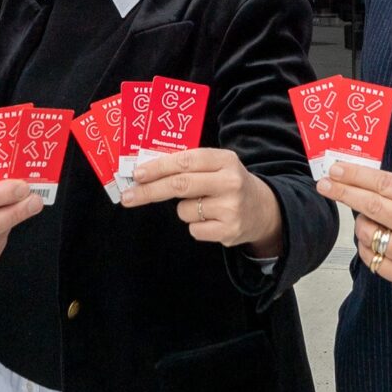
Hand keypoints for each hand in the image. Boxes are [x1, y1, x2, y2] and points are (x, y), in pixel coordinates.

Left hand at [126, 147, 283, 256]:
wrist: (264, 210)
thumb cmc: (228, 183)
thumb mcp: (217, 166)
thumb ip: (189, 165)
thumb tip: (145, 173)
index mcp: (225, 160)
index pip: (186, 161)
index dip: (159, 167)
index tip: (137, 174)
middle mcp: (230, 182)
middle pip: (180, 185)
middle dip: (149, 191)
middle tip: (128, 197)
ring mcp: (231, 208)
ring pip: (184, 210)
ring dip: (184, 209)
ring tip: (204, 206)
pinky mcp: (229, 231)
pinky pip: (194, 229)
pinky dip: (196, 226)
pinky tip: (212, 220)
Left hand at [317, 163, 391, 286]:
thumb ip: (389, 187)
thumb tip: (348, 177)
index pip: (384, 184)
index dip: (356, 176)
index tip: (335, 170)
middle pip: (372, 207)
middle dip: (344, 193)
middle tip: (325, 185)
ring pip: (367, 233)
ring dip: (360, 223)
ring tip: (371, 221)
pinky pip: (369, 257)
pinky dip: (366, 245)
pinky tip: (377, 240)